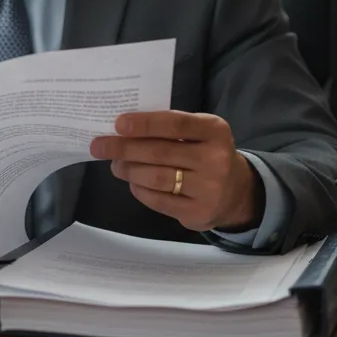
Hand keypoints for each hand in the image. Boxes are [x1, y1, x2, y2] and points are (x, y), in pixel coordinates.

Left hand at [89, 111, 259, 232]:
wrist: (236, 193)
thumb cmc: (206, 154)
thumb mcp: (199, 134)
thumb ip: (170, 129)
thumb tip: (122, 129)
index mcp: (214, 130)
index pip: (175, 124)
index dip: (145, 124)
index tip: (118, 124)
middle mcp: (215, 159)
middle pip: (159, 152)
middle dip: (124, 148)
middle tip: (100, 146)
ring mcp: (209, 189)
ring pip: (156, 177)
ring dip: (128, 170)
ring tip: (115, 165)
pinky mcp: (198, 212)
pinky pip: (158, 200)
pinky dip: (139, 189)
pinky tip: (132, 182)